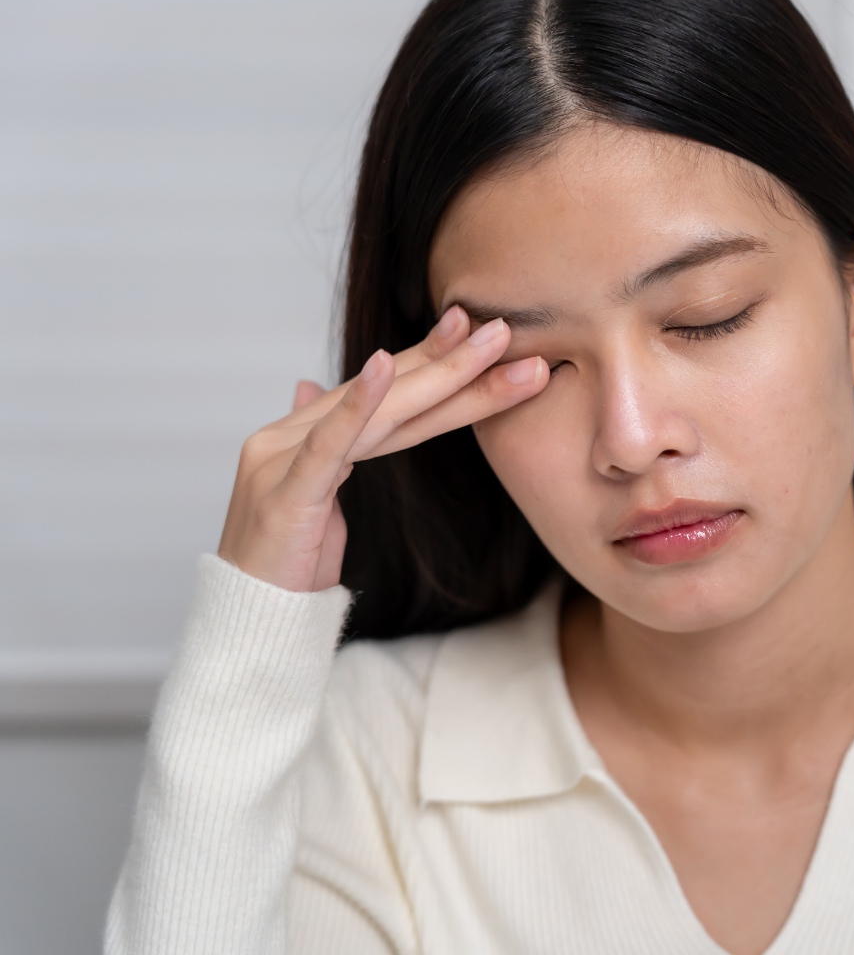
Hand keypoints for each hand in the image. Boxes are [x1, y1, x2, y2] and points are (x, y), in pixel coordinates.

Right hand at [217, 307, 547, 591]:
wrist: (247, 624)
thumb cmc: (284, 568)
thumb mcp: (314, 502)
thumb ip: (322, 446)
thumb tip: (311, 389)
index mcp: (300, 437)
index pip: (379, 391)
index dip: (429, 358)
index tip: (480, 331)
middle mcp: (288, 436)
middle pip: (387, 394)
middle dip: (451, 361)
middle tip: (505, 329)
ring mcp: (281, 460)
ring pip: (378, 414)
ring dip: (440, 376)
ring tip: (485, 344)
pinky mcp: (284, 493)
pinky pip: (328, 443)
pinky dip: (357, 403)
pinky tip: (383, 367)